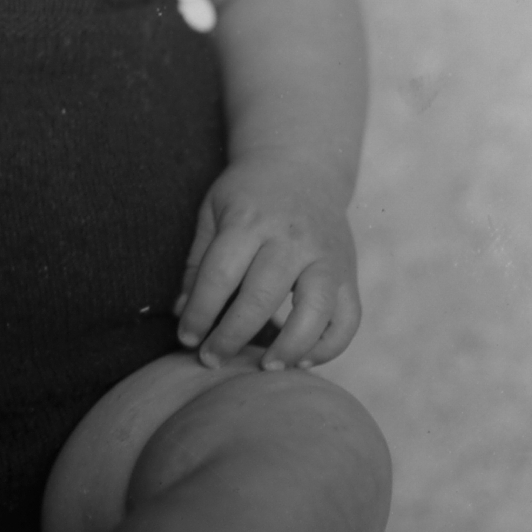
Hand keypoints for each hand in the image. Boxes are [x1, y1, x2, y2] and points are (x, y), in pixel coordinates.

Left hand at [174, 157, 360, 368]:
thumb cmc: (248, 193)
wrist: (302, 163)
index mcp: (250, 220)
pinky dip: (329, 346)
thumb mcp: (214, 211)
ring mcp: (326, 255)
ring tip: (264, 367)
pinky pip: (348, 318)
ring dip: (289, 347)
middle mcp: (291, 238)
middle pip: (261, 296)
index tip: (186, 338)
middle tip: (211, 360)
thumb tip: (181, 313)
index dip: (199, 312)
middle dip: (232, 336)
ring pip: (315, 310)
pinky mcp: (349, 271)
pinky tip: (303, 360)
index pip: (220, 275)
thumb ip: (198, 262)